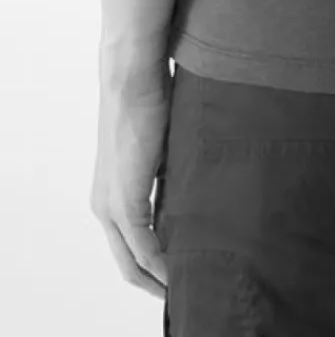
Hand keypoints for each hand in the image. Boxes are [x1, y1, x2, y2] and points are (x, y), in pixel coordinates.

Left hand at [90, 54, 171, 298]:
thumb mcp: (161, 149)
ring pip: (133, 261)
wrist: (132, 77)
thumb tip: (192, 197)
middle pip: (128, 264)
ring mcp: (111, 205)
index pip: (130, 245)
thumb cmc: (149, 99)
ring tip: (186, 286)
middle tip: (183, 293)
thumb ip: (168, 178)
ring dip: (158, 277)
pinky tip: (179, 271)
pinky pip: (142, 247)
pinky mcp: (124, 200)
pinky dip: (161, 264)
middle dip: (154, 283)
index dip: (153, 266)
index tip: (180, 275)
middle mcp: (105, 205)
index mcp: (112, 193)